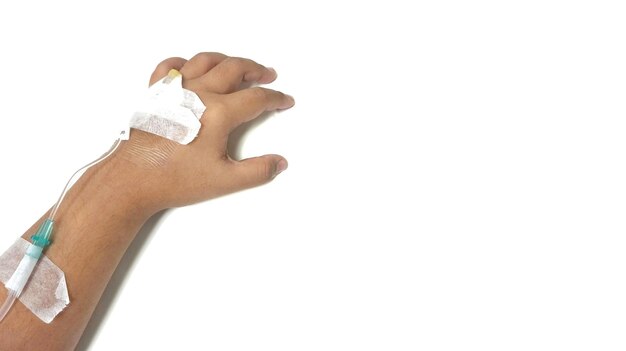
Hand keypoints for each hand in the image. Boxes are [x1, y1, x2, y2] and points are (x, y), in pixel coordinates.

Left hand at [115, 52, 294, 209]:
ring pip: (206, 61)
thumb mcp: (224, 180)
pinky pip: (171, 66)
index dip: (276, 98)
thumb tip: (278, 163)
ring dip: (227, 60)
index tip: (284, 100)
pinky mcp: (155, 94)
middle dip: (256, 70)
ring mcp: (174, 90)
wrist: (131, 180)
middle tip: (268, 76)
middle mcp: (198, 94)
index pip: (256, 99)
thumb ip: (257, 171)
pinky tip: (192, 68)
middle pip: (235, 69)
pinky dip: (186, 62)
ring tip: (239, 66)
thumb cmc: (172, 179)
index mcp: (218, 113)